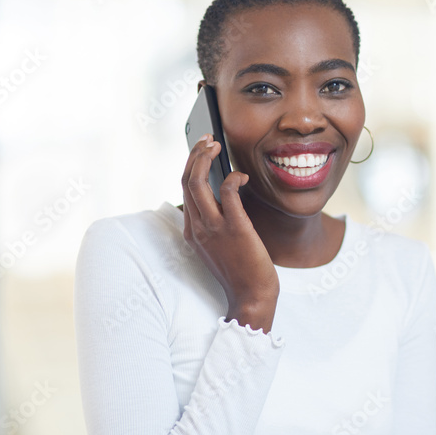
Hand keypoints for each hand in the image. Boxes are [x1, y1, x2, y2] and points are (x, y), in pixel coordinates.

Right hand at [181, 133, 278, 331]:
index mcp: (192, 231)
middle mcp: (197, 227)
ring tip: (217, 146)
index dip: (190, 164)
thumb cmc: (241, 270)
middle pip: (186, 180)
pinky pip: (227, 192)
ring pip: (197, 182)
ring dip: (205, 158)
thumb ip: (215, 220)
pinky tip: (242, 176)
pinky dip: (232, 177)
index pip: (183, 188)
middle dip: (195, 154)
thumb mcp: (219, 244)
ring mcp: (213, 228)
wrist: (252, 296)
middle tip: (208, 139)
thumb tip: (223, 192)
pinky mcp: (234, 228)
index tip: (201, 148)